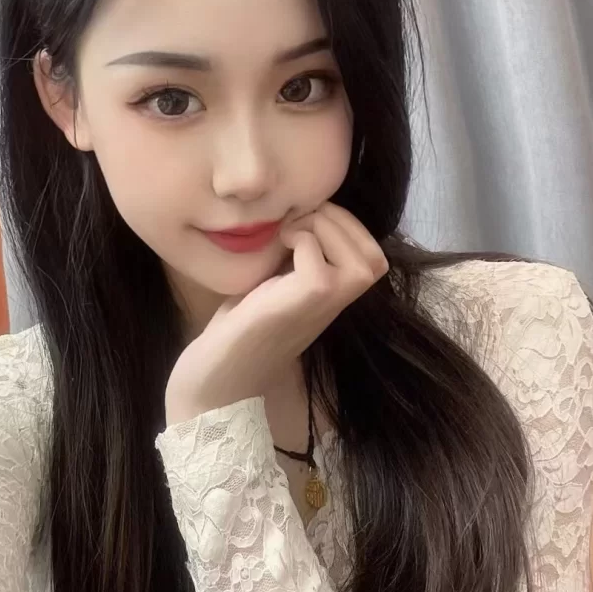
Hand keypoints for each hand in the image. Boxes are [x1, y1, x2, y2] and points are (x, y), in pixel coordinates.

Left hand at [164, 202, 388, 423]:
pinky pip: (317, 258)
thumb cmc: (238, 328)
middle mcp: (336, 305)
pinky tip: (276, 248)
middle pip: (376, 258)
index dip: (347, 226)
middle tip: (297, 223)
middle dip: (339, 220)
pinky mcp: (303, 301)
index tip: (304, 222)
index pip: (374, 256)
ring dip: (324, 227)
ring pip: (362, 258)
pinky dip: (299, 238)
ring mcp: (324, 305)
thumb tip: (303, 213)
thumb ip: (296, 257)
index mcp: (333, 297)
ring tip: (289, 233)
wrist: (216, 378)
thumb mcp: (275, 280)